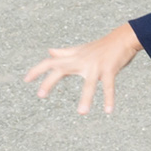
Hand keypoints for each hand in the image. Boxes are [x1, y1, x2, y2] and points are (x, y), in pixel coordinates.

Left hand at [26, 23, 142, 114]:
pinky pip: (108, 86)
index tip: (26, 80)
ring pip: (89, 84)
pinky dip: (109, 98)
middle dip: (49, 81)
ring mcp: (96, 66)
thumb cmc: (102, 46)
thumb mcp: (81, 50)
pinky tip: (108, 111)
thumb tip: (49, 51)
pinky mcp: (109, 70)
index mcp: (74, 57)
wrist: (124, 38)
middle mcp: (82, 61)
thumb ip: (64, 53)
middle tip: (40, 95)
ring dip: (86, 99)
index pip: (51, 62)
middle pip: (61, 69)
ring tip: (82, 113)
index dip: (37, 70)